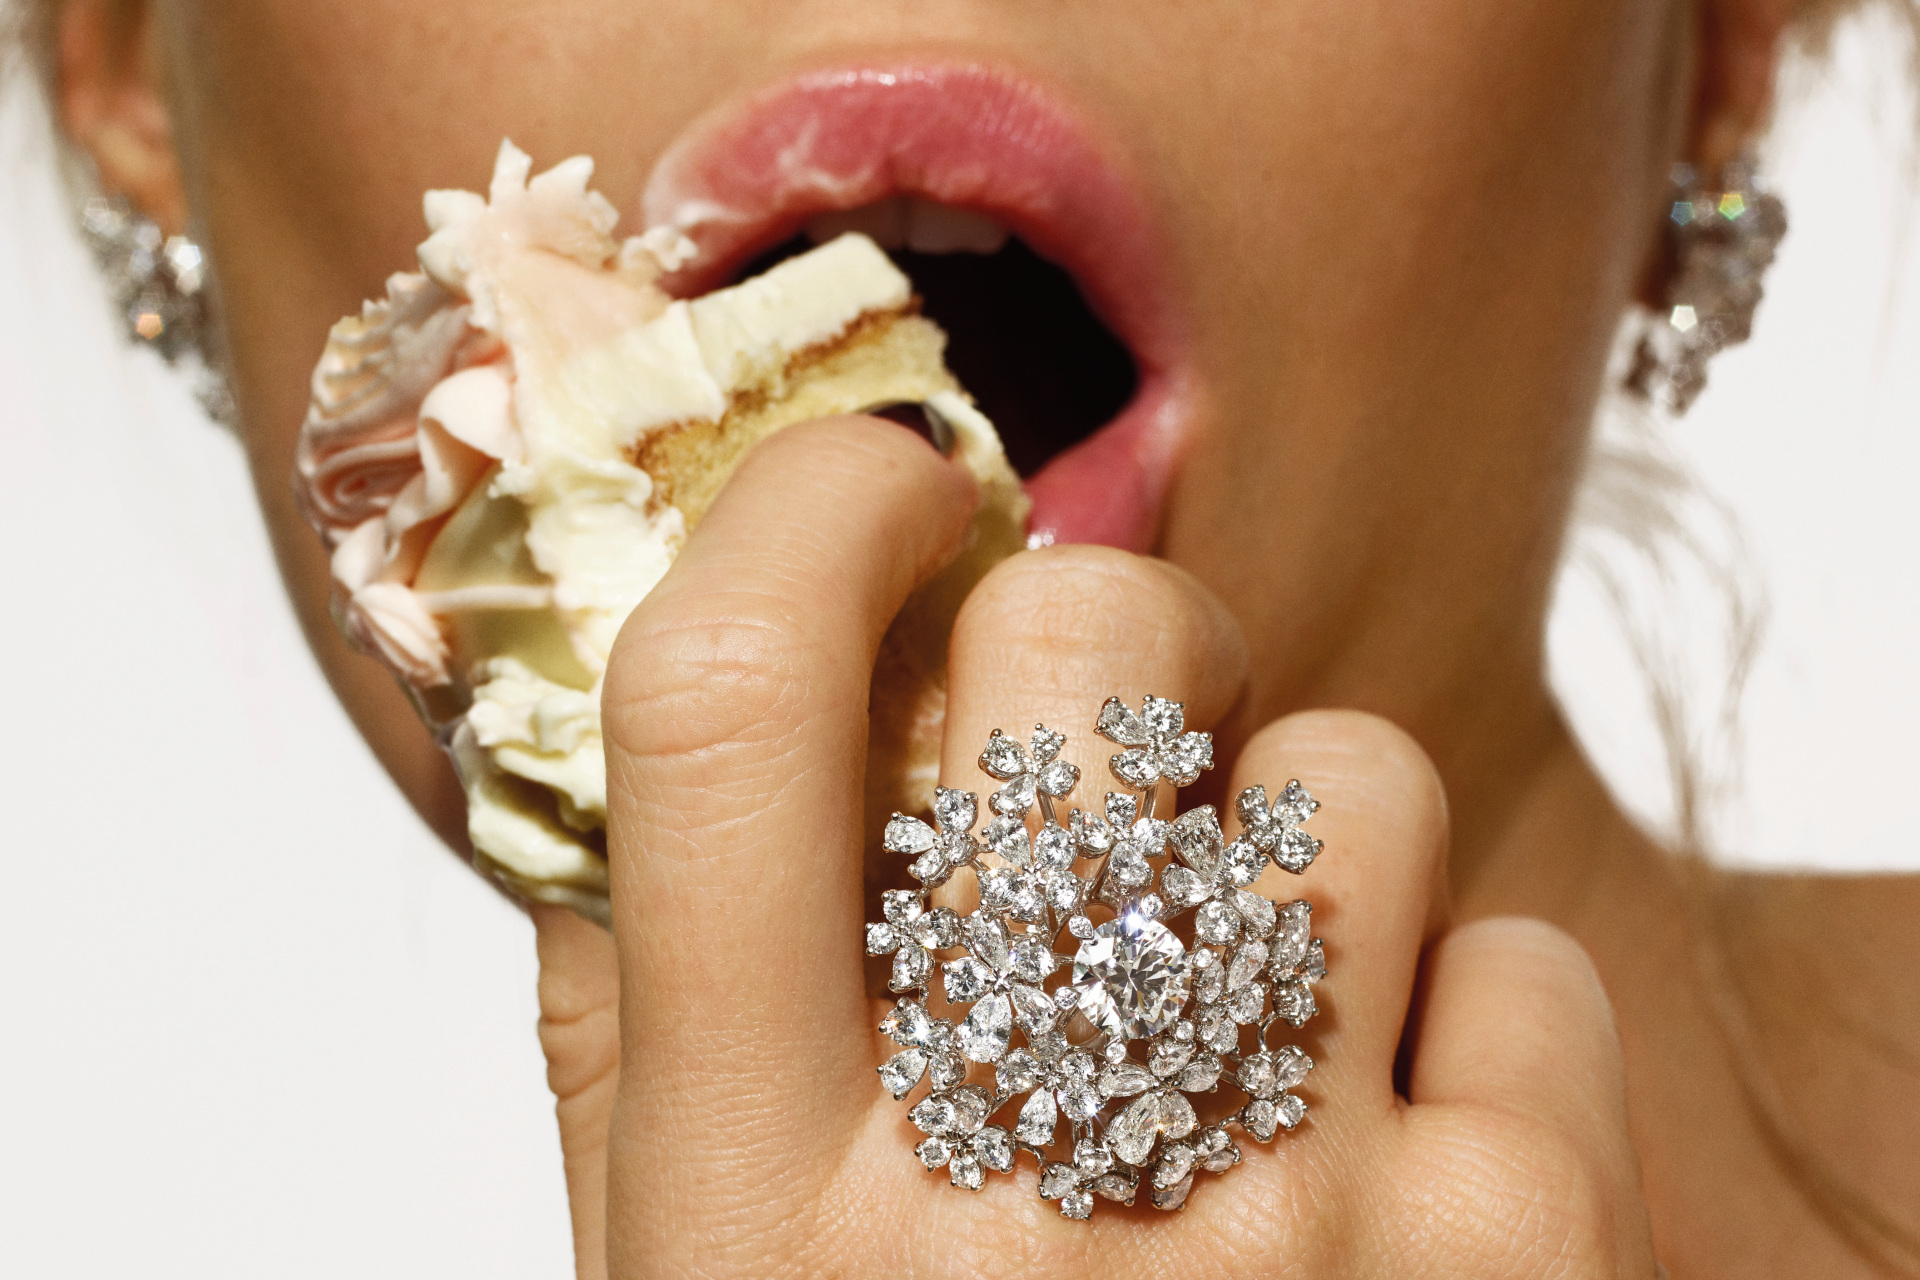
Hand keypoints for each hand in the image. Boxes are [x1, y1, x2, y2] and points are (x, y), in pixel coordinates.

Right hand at [530, 417, 1656, 1277]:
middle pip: (1092, 649)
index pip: (731, 707)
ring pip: (1351, 776)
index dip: (812, 515)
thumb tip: (640, 740)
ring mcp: (1296, 1235)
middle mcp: (1012, 1204)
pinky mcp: (1522, 1272)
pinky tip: (1378, 1160)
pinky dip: (1463, 1018)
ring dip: (1299, 845)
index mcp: (751, 1200)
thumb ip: (634, 1034)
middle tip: (1106, 752)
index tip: (885, 495)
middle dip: (1114, 632)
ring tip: (1240, 1016)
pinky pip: (1520, 955)